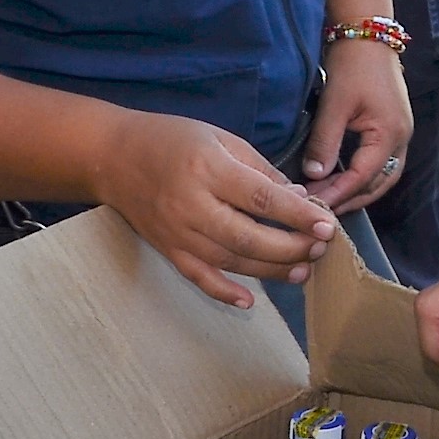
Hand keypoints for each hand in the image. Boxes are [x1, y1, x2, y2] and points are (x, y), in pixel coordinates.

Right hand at [96, 111, 340, 308]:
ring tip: (303, 270)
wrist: (112, 156)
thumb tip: (298, 199)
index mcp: (208, 169)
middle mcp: (192, 205)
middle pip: (248, 237)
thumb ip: (260, 168)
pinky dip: (223, 292)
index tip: (326, 224)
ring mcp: (177, 232)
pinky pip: (198, 276)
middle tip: (320, 249)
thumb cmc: (172, 139)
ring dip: (270, 270)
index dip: (297, 215)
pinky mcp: (167, 249)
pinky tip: (250, 300)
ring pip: (230, 260)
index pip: (261, 198)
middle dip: (291, 247)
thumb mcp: (221, 138)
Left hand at [301, 35, 412, 212]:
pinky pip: (381, 163)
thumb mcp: (335, 104)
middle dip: (352, 199)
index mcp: (390, 134)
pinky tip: (342, 179)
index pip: (363, 176)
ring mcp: (401, 134)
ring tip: (331, 200)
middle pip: (380, 184)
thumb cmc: (353, 66)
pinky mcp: (393, 128)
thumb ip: (325, 142)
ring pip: (383, 176)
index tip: (313, 205)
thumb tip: (313, 175)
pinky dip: (363, 176)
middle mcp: (401, 139)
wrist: (368, 36)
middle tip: (322, 211)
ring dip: (359, 190)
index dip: (339, 193)